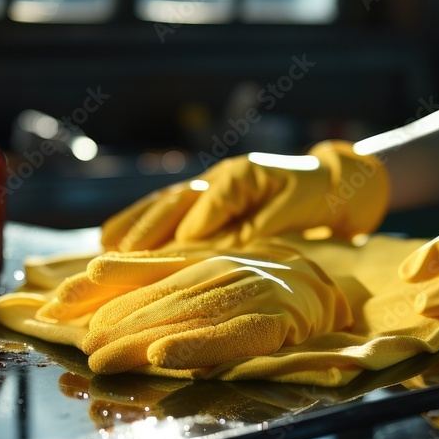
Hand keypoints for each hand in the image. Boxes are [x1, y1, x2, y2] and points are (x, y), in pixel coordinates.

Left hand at [41, 243, 353, 373]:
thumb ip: (150, 270)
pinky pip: (233, 336)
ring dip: (144, 339)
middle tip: (84, 351)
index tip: (62, 315)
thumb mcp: (200, 268)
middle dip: (118, 328)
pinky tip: (168, 356)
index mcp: (199, 262)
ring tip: (106, 357)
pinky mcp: (276, 323)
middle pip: (162, 304)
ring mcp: (249, 297)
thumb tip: (93, 268)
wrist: (320, 288)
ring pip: (189, 319)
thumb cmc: (250, 284)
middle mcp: (221, 274)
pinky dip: (198, 346)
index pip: (144, 283)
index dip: (103, 300)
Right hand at [100, 140, 388, 251]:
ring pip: (164, 205)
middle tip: (115, 257)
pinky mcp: (209, 198)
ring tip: (104, 249)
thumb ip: (251, 227)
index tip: (158, 262)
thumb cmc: (317, 197)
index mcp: (240, 176)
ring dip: (134, 226)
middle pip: (173, 203)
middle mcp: (219, 177)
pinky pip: (169, 209)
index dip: (180, 236)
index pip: (202, 207)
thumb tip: (204, 245)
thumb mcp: (290, 212)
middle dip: (144, 232)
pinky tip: (116, 239)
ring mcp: (212, 185)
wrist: (334, 182)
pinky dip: (141, 223)